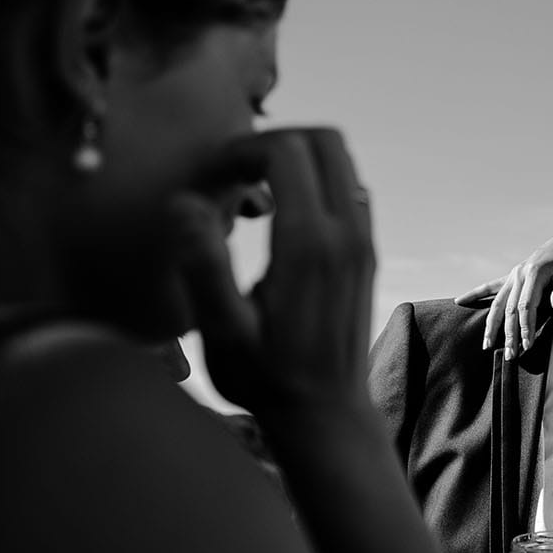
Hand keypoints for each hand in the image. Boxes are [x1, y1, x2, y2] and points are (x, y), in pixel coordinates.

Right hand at [170, 128, 375, 423]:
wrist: (326, 413)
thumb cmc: (265, 378)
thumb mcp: (222, 332)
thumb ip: (202, 265)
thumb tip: (185, 202)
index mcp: (310, 244)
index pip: (287, 150)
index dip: (242, 149)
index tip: (211, 176)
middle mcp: (348, 233)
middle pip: (325, 140)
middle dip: (274, 140)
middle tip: (232, 171)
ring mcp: (363, 240)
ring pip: (343, 159)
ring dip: (296, 157)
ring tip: (251, 188)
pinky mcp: (366, 252)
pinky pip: (349, 188)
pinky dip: (315, 180)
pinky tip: (280, 213)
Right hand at [454, 230, 552, 359]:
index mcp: (535, 273)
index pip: (526, 306)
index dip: (525, 327)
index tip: (526, 345)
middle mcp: (519, 273)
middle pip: (509, 309)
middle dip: (508, 334)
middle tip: (510, 355)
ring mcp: (513, 274)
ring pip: (497, 303)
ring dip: (491, 325)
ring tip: (486, 344)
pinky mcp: (512, 275)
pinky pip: (490, 286)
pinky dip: (475, 293)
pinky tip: (460, 301)